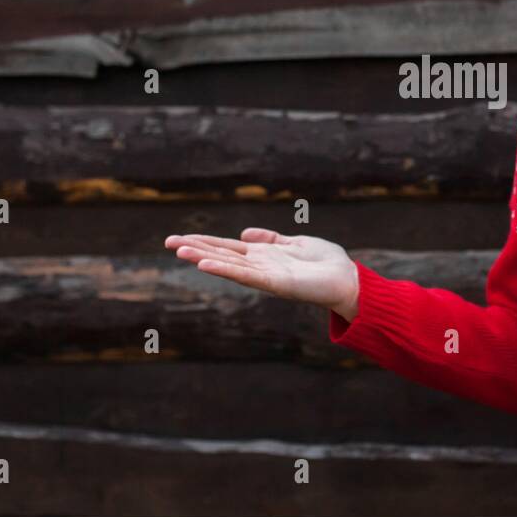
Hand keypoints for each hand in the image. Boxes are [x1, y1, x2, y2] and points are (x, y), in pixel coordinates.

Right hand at [164, 228, 359, 318]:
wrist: (348, 280)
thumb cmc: (326, 263)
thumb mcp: (296, 242)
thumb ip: (271, 238)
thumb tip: (245, 233)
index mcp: (263, 255)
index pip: (228, 247)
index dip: (205, 242)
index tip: (179, 238)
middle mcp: (260, 266)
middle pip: (221, 255)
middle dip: (196, 248)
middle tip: (168, 242)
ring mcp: (265, 276)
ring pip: (229, 265)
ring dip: (204, 258)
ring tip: (180, 251)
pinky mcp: (275, 284)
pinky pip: (246, 276)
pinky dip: (226, 270)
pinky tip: (207, 265)